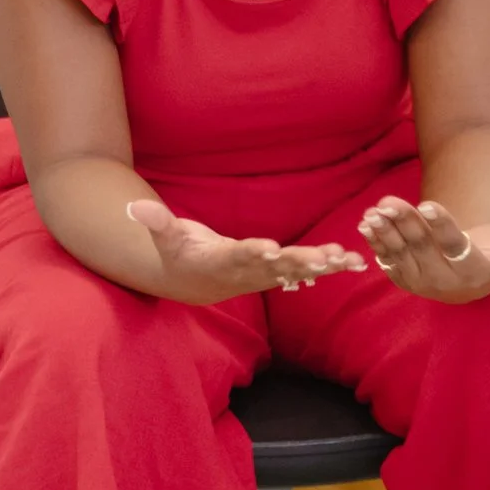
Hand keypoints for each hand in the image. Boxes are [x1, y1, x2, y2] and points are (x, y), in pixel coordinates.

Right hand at [127, 199, 367, 305]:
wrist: (190, 282)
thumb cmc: (177, 253)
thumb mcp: (164, 238)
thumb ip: (155, 222)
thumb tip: (134, 207)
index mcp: (219, 263)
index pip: (237, 258)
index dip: (254, 254)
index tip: (271, 249)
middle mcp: (245, 273)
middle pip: (275, 269)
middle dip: (300, 263)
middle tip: (325, 258)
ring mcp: (262, 276)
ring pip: (296, 272)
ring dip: (323, 266)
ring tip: (349, 260)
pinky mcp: (275, 272)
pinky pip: (305, 270)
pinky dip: (328, 265)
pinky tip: (355, 262)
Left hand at [356, 196, 489, 303]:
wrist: (467, 275)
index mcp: (473, 270)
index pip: (456, 247)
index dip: (442, 226)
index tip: (428, 204)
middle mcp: (445, 281)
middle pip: (423, 249)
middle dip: (406, 224)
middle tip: (391, 202)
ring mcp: (421, 281)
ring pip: (401, 253)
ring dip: (387, 232)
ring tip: (376, 209)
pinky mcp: (402, 278)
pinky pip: (386, 259)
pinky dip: (375, 242)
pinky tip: (366, 223)